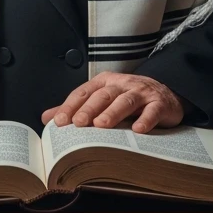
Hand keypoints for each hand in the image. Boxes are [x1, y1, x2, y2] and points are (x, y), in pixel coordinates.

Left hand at [41, 72, 186, 133]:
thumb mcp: (102, 98)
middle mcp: (122, 84)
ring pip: (125, 100)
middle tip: (78, 123)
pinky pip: (152, 111)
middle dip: (89, 109)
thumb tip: (47, 118)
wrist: (165, 93)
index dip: (71, 106)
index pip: (84, 92)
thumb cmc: (128, 98)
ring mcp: (141, 92)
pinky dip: (146, 119)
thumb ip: (76, 108)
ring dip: (113, 112)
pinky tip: (138, 130)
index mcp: (105, 82)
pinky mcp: (159, 103)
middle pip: (103, 95)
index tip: (59, 122)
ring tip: (102, 125)